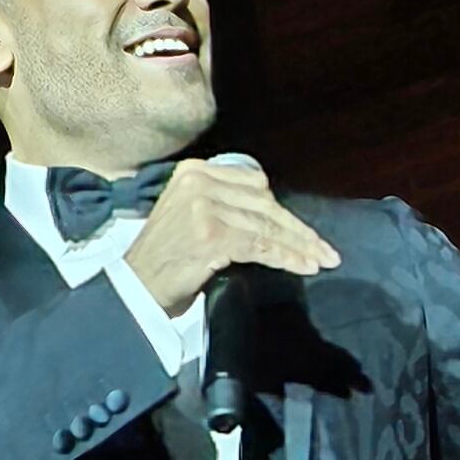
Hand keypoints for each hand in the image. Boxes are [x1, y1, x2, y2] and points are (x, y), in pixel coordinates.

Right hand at [122, 157, 341, 315]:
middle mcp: (198, 182)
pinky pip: (260, 244)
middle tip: (324, 249)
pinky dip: (285, 257)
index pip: (253, 183)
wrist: (135, 288)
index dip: (281, 209)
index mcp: (194, 171)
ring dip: (297, 246)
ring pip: (266, 225)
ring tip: (320, 260)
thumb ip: (224, 203)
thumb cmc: (165, 258)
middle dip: (297, 229)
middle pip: (264, 203)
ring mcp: (204, 206)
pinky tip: (303, 266)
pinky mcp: (212, 234)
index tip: (303, 230)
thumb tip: (273, 215)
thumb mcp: (189, 214)